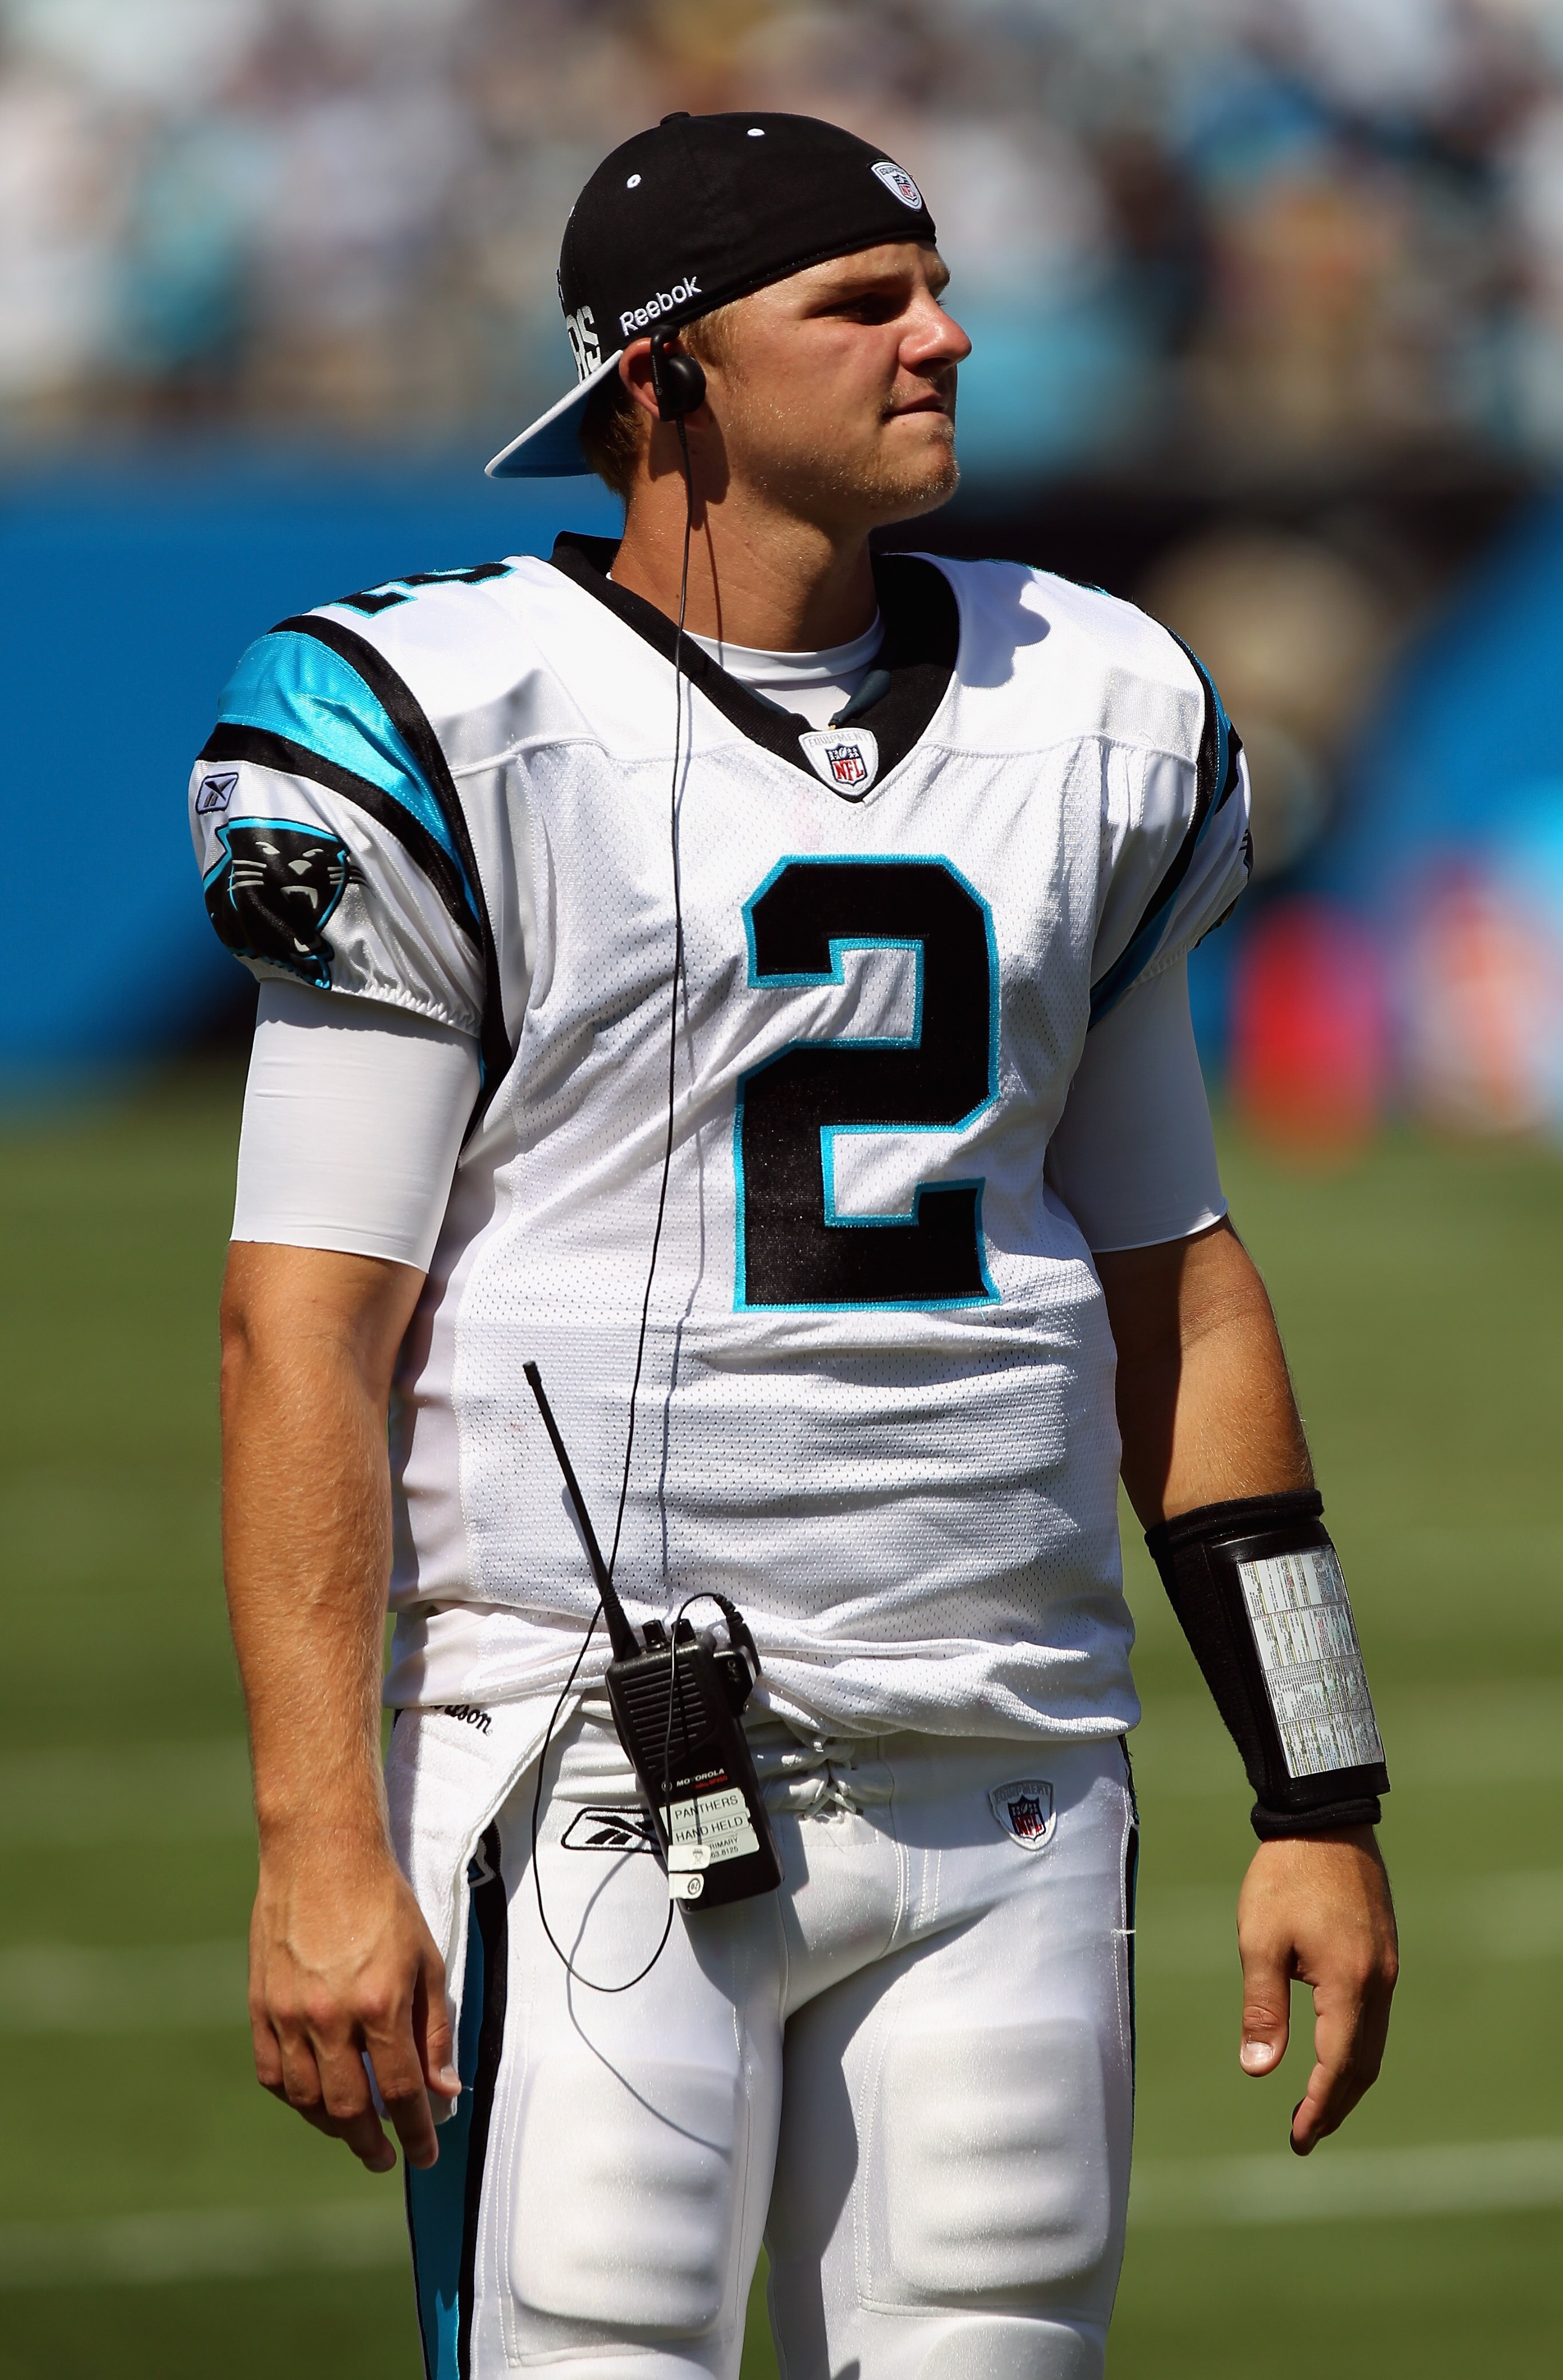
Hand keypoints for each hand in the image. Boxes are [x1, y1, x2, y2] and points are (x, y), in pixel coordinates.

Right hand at [249, 1831, 460, 2174]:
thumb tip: (443, 2092)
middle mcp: (330, 2017)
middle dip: (371, 2143)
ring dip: (332, 2128)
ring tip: (353, 2134)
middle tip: (385, 2158)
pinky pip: (271, 2073)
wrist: (322, 1854)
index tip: (424, 2154)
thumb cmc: (382, 1902)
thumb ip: (435, 2031)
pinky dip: (293, 2097)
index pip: (400, 2092)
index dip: (415, 2132)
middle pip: (349, 2108)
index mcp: (379, 2004)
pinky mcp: (261, 2005)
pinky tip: (313, 2101)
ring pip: (306, 2099)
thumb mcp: (425, 1961)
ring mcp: (289, 2013)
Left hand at [1235, 1826, 1397, 2154]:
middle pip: (1364, 2063)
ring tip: (1317, 2105)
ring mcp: (1387, 1966)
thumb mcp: (1260, 1940)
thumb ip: (1262, 2008)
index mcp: (1350, 1983)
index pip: (1338, 2065)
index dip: (1318, 2106)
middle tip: (1306, 2133)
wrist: (1324, 1818)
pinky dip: (1356, 2046)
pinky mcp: (1384, 1952)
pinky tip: (1335, 2051)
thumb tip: (1259, 2069)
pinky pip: (1375, 2016)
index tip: (1298, 2138)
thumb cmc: (1284, 1876)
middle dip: (1336, 2104)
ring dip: (1348, 2078)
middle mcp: (1379, 1981)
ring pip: (1374, 2042)